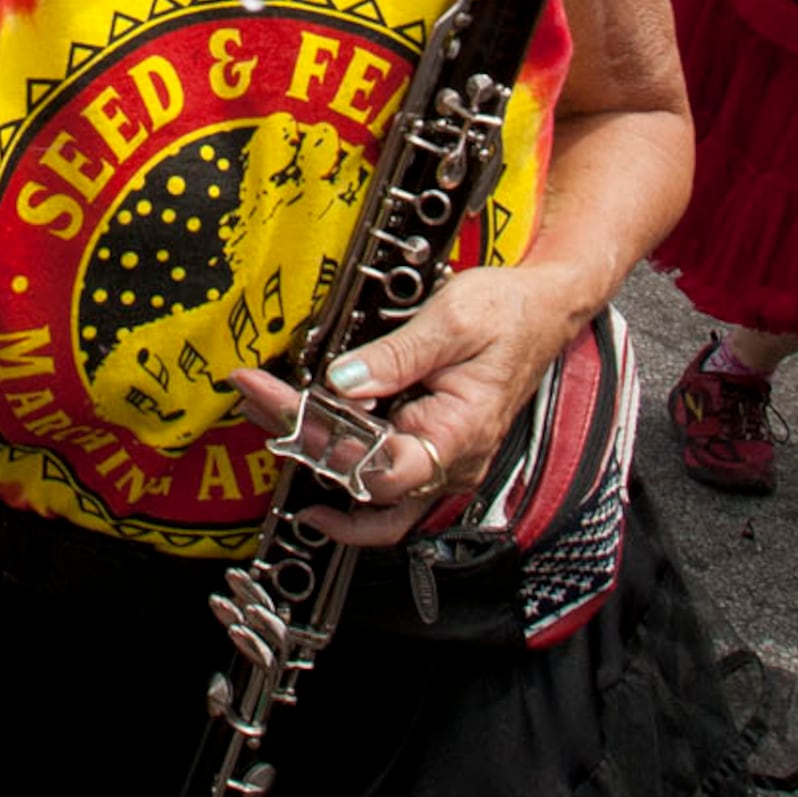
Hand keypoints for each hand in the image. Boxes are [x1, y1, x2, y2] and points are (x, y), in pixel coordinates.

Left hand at [225, 261, 589, 547]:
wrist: (544, 308)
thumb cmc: (510, 312)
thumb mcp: (454, 319)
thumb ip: (397, 355)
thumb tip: (341, 382)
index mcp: (459, 435)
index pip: (381, 469)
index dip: (325, 444)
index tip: (281, 403)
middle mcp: (450, 463)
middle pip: (361, 479)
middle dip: (300, 440)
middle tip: (253, 398)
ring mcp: (440, 461)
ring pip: (366, 488)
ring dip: (312, 452)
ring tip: (263, 413)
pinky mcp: (428, 448)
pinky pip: (380, 476)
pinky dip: (339, 464)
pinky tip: (304, 447)